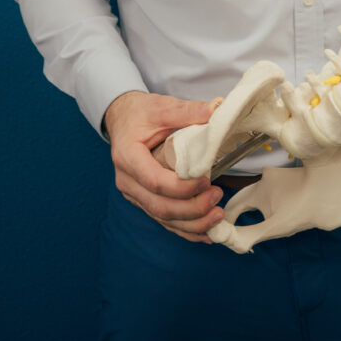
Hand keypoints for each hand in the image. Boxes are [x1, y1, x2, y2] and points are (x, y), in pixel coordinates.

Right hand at [103, 90, 224, 242]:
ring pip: (162, 218)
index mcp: (128, 156)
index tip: (206, 180)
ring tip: (217, 217)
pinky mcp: (142, 199)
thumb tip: (217, 109)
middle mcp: (127, 180)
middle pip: (159, 206)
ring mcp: (134, 193)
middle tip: (217, 197)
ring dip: (192, 223)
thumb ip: (188, 110)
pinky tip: (205, 233)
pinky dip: (185, 229)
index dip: (182, 187)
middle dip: (191, 209)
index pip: (155, 181)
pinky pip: (163, 220)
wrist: (122, 118)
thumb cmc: (140, 113)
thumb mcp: (162, 106)